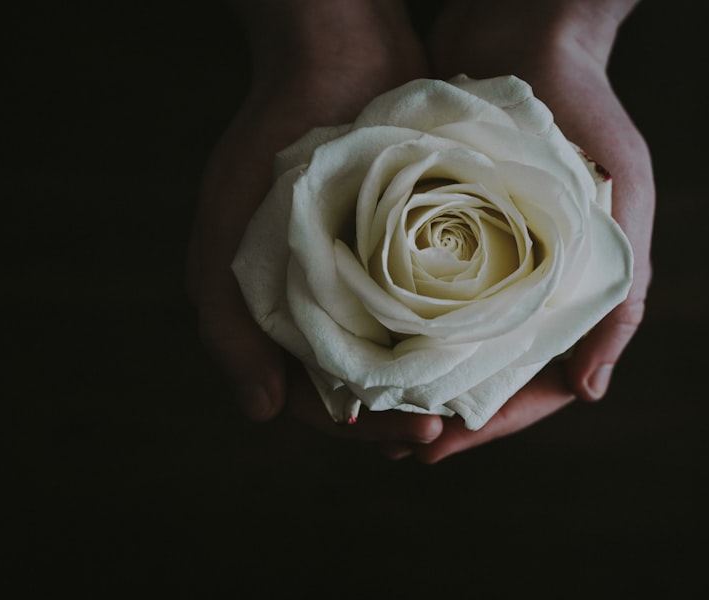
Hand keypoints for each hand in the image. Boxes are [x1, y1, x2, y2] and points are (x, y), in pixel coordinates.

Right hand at [188, 0, 442, 445]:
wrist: (337, 52)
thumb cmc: (272, 139)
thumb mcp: (227, 232)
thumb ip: (229, 325)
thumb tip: (260, 414)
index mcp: (275, 309)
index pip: (311, 396)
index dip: (357, 430)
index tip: (410, 439)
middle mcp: (321, 301)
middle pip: (362, 387)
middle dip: (400, 419)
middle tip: (444, 436)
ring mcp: (366, 277)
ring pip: (399, 359)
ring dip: (428, 392)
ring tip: (467, 413)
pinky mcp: (410, 249)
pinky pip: (429, 311)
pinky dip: (448, 341)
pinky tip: (481, 359)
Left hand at [407, 0, 653, 462]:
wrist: (528, 25)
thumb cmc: (587, 113)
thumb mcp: (624, 199)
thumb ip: (619, 296)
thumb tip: (591, 393)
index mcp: (574, 293)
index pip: (539, 383)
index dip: (492, 425)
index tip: (439, 447)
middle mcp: (526, 287)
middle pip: (486, 375)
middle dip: (444, 413)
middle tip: (394, 443)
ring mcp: (483, 261)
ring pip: (448, 345)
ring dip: (414, 382)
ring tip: (370, 412)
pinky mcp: (440, 230)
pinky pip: (417, 294)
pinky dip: (394, 326)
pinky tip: (360, 348)